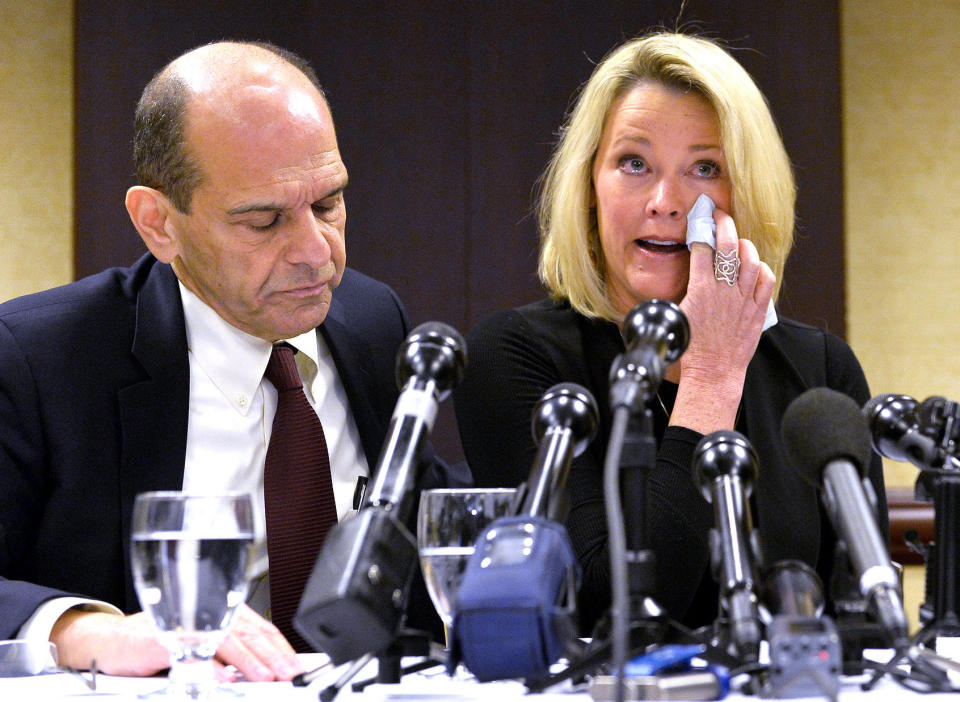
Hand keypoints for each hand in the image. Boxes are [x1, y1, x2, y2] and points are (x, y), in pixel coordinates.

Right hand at [50, 604, 302, 680]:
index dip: (279, 646)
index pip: (259, 627)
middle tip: (289, 672)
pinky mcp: (162, 639)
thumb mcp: (201, 648)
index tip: (296, 664)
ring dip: (248, 661)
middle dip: (272, 655)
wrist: (111, 642)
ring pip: (224, 640)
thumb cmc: (159, 643)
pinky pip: (189, 653)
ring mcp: (185, 624)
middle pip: (247, 633)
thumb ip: (229, 655)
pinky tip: (222, 679)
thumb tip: (264, 670)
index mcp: (220, 610)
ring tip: (266, 676)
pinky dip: (207, 667)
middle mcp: (206, 613)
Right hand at [672, 207, 774, 431]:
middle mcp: (724, 291)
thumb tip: (691, 272)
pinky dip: (761, 270)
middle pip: (729, 246)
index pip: (703, 248)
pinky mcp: (757, 311)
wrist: (713, 373)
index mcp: (701, 290)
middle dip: (725, 224)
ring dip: (745, 246)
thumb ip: (687, 290)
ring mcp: (743, 300)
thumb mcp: (680, 314)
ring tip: (739, 243)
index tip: (703, 218)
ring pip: (750, 260)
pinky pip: (766, 281)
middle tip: (722, 217)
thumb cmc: (692, 349)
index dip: (703, 228)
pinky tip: (754, 269)